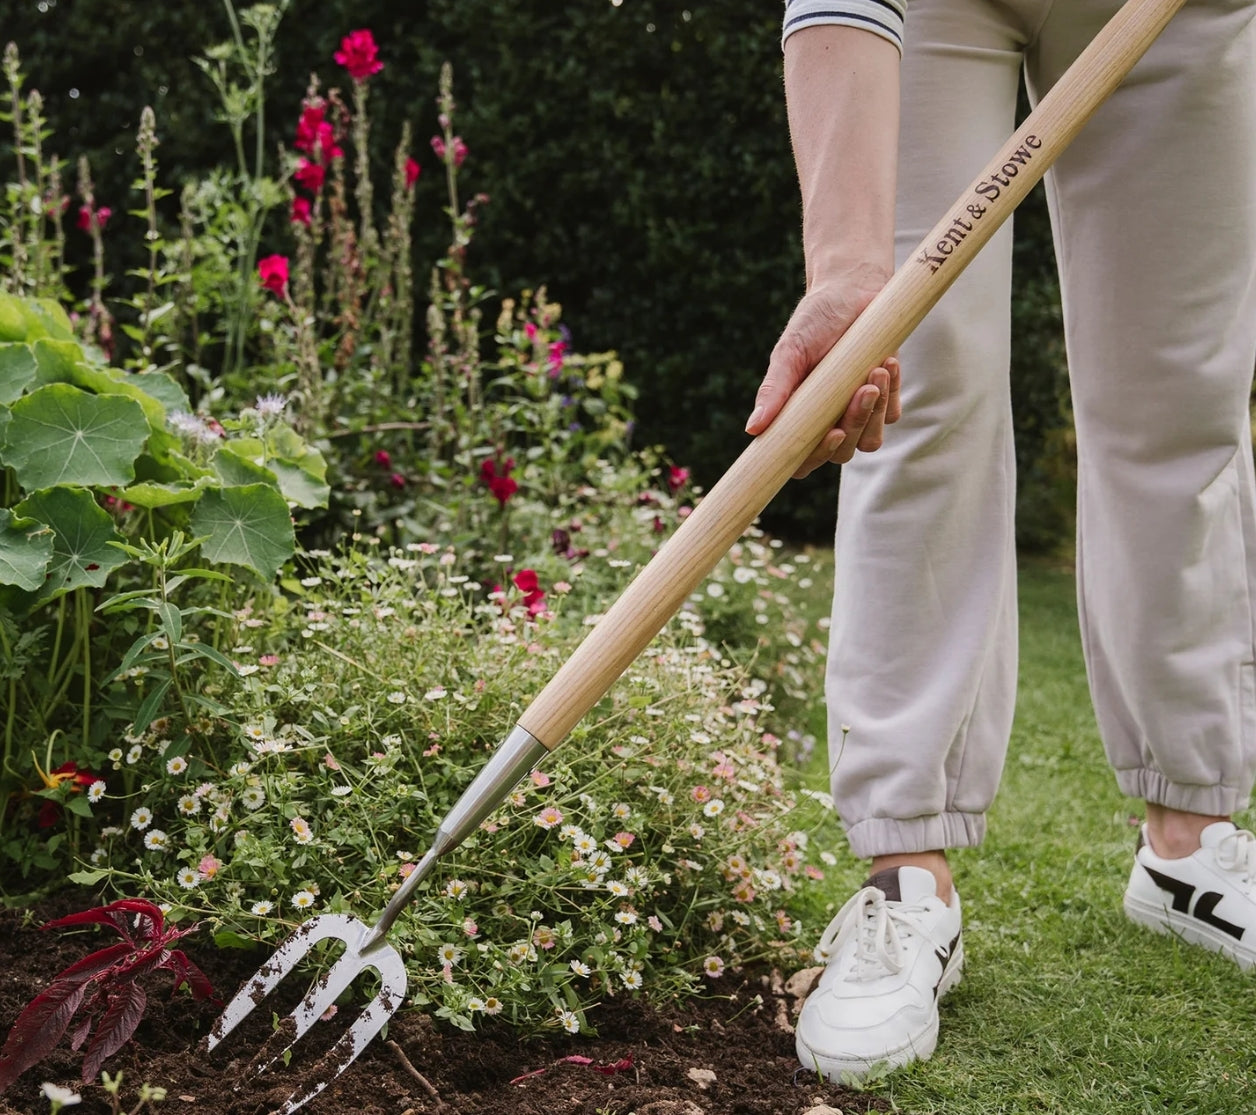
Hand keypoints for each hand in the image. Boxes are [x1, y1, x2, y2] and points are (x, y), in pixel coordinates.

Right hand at [745, 279, 900, 478]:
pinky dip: (891, 390)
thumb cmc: (814, 321)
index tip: (831, 433)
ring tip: (876, 370)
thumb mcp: (790, 353)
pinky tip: (886, 361)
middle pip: (841, 453)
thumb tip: (752, 429)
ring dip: (874, 412)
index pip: (802, 459)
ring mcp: (856, 413)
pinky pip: (891, 414)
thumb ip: (774, 390)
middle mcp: (826, 421)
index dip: (815, 457)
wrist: (852, 289)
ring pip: (869, 441)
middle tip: (862, 388)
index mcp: (798, 416)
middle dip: (854, 424)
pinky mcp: (883, 399)